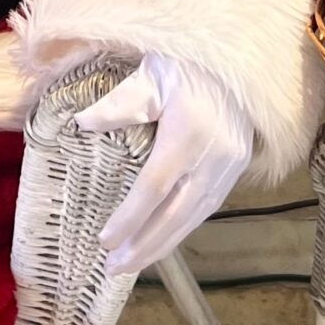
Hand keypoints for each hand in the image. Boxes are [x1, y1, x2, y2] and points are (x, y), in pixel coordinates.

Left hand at [75, 51, 253, 273]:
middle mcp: (214, 157)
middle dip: (145, 246)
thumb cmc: (189, 61)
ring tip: (133, 264)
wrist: (242, 56)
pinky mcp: (239, 168)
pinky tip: (162, 240)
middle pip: (176, 214)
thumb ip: (118, 104)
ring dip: (163, 244)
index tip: (104, 241)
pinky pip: (208, 207)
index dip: (130, 218)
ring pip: (195, 217)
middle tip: (114, 269)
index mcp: (188, 133)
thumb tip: (81, 125)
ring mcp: (231, 166)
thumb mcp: (150, 75)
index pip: (154, 188)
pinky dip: (183, 228)